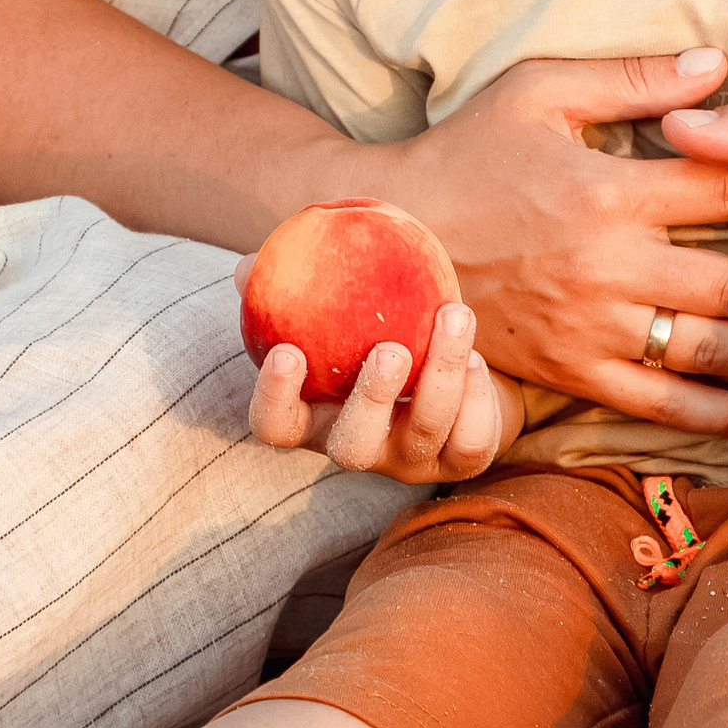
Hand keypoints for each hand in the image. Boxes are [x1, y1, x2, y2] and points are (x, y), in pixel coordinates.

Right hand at [245, 303, 504, 481]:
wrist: (446, 378)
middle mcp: (361, 449)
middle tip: (390, 349)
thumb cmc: (370, 334)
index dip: (275, 399)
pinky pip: (472, 440)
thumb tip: (249, 265)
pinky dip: (478, 397)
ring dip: (441, 374)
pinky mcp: (460, 463)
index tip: (287, 352)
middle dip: (371, 400)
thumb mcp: (333, 314)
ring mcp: (411, 461)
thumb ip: (293, 288)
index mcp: (317, 419)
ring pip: (424, 433)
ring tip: (454, 315)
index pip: (276, 427)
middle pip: (354, 447)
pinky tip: (476, 356)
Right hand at [383, 51, 727, 441]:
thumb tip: (722, 64)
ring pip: (714, 352)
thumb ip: (633, 78)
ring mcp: (593, 329)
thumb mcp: (537, 89)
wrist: (383, 242)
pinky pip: (665, 407)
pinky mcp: (576, 376)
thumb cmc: (465, 151)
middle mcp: (608, 266)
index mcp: (607, 188)